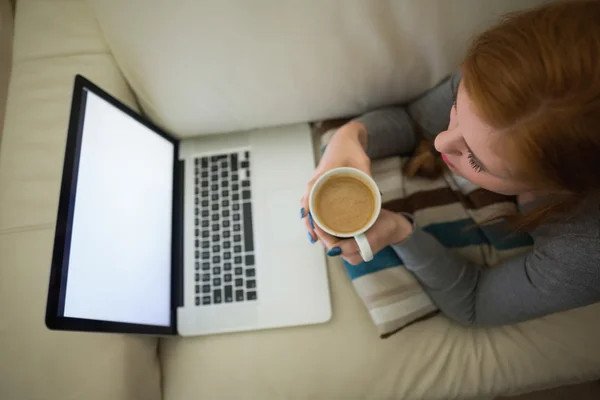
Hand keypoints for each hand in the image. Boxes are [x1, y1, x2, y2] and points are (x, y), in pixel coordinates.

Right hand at [301, 121, 370, 240]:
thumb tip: (377, 196)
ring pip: (308, 204)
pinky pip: (313, 202)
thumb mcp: (362, 161)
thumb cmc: (351, 148)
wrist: (344, 138)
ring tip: (314, 238)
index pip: (311, 189)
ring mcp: (317, 183)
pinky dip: (313, 215)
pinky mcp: (320, 186)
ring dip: (309, 220)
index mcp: (324, 172)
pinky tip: (318, 228)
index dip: (307, 204)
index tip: (306, 217)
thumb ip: (367, 176)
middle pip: (306, 202)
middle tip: (313, 237)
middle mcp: (317, 179)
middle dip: (308, 220)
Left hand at [313, 210, 412, 264]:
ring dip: (322, 227)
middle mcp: (348, 254)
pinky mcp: (349, 240)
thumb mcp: (372, 237)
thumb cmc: (385, 229)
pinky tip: (324, 215)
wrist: (395, 226)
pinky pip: (335, 234)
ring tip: (316, 213)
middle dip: (319, 229)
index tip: (314, 218)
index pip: (329, 244)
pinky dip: (329, 226)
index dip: (320, 232)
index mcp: (353, 255)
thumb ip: (353, 246)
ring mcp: (348, 247)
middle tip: (312, 213)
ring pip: (330, 238)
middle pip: (327, 242)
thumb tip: (333, 252)